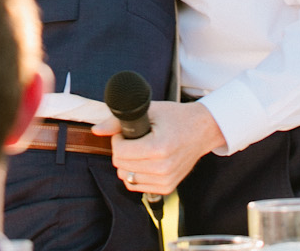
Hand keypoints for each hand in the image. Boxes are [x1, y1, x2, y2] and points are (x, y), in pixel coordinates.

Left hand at [92, 101, 224, 195]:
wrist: (202, 130)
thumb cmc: (176, 118)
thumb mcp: (150, 111)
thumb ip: (118, 121)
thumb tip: (96, 130)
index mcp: (159, 149)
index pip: (120, 152)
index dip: (117, 139)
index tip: (125, 132)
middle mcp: (163, 168)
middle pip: (121, 166)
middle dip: (121, 151)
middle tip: (133, 139)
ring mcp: (166, 181)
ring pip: (126, 178)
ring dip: (127, 163)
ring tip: (140, 149)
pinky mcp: (167, 188)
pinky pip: (136, 186)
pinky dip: (135, 174)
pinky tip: (144, 160)